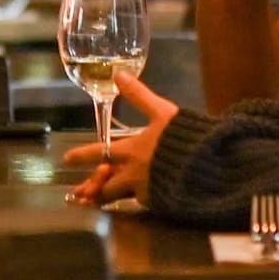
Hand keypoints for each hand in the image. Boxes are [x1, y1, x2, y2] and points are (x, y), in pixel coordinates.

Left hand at [61, 72, 181, 205]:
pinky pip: (143, 203)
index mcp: (132, 150)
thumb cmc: (186, 137)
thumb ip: (139, 96)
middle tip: (80, 194)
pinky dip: (133, 201)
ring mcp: (147, 192)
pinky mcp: (161, 204)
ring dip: (106, 199)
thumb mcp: (163, 112)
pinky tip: (136, 200)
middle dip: (92, 189)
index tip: (67, 159)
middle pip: (106, 185)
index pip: (100, 152)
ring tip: (95, 203)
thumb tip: (118, 75)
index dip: (83, 155)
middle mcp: (134, 174)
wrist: (211, 166)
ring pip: (120, 198)